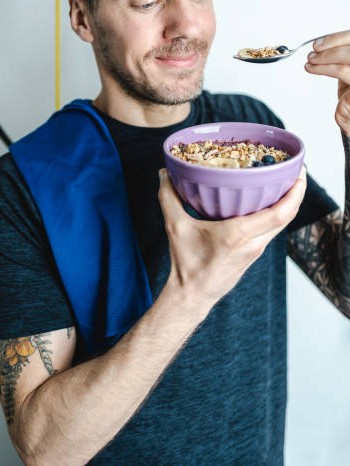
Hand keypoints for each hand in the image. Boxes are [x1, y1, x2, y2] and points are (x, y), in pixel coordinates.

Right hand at [158, 166, 306, 307]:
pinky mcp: (253, 254)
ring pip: (282, 224)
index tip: (300, 172)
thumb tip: (164, 174)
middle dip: (298, 191)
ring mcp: (256, 250)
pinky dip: (277, 214)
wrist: (193, 295)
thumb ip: (169, 198)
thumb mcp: (175, 227)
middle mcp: (253, 243)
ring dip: (289, 203)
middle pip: (288, 215)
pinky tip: (269, 203)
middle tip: (297, 170)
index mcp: (238, 234)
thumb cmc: (186, 264)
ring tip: (286, 182)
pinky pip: (272, 231)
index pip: (280, 212)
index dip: (296, 192)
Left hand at [305, 30, 349, 136]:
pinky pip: (341, 70)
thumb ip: (340, 58)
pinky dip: (323, 68)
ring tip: (310, 61)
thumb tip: (323, 46)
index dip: (337, 38)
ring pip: (345, 58)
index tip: (320, 42)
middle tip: (313, 52)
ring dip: (323, 58)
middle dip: (329, 46)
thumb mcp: (346, 72)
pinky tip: (313, 69)